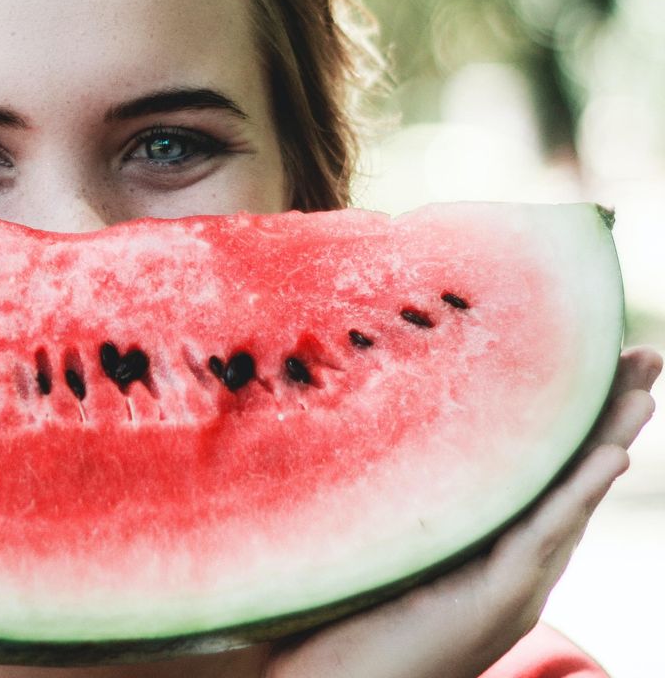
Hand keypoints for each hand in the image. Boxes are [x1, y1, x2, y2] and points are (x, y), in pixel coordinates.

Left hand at [263, 346, 660, 677]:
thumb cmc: (336, 614)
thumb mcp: (377, 536)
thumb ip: (396, 492)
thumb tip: (369, 413)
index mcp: (488, 547)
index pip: (543, 472)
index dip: (575, 419)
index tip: (599, 358)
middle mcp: (512, 566)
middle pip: (572, 479)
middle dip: (612, 416)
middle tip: (645, 356)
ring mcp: (511, 587)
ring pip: (571, 502)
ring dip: (611, 442)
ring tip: (644, 392)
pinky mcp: (496, 602)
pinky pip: (544, 538)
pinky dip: (578, 494)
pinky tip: (611, 454)